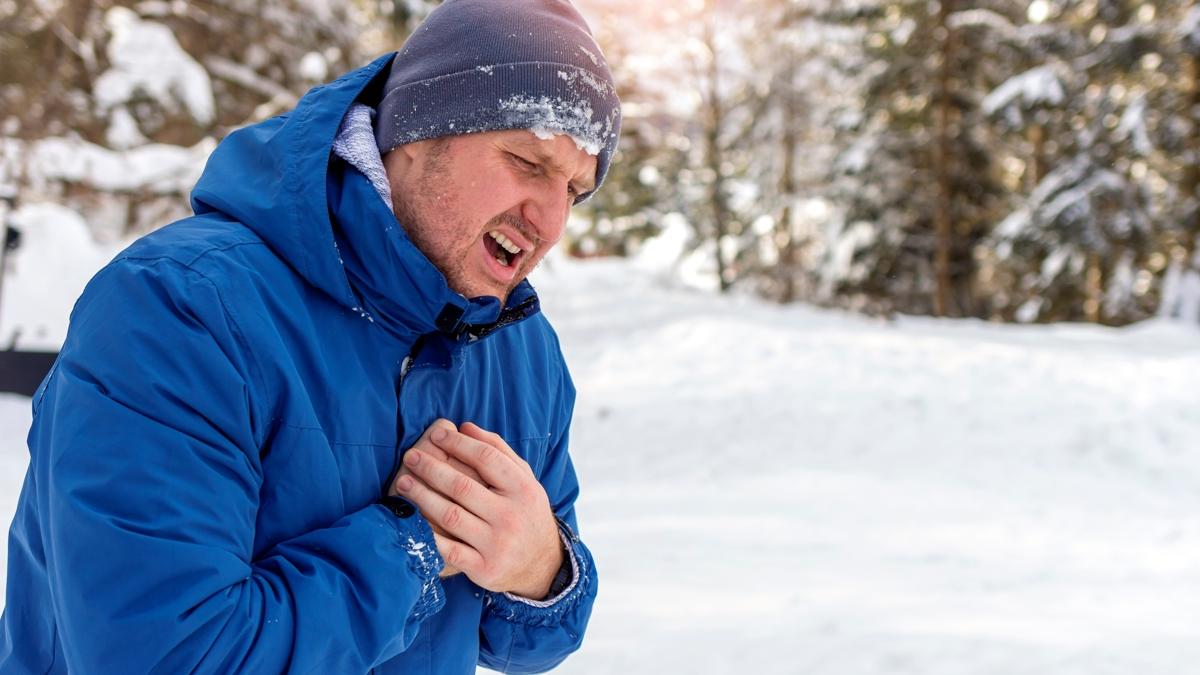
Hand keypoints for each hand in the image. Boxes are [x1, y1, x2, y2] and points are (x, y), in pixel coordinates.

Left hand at [391, 421, 562, 597]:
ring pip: (450, 516)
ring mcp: (497, 544)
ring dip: (422, 497)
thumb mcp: (524, 480)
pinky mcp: (484, 568)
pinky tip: (411, 520)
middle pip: (462, 486)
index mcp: (523, 489)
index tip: (436, 435)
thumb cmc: (526, 513)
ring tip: (403, 482)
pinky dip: (428, 534)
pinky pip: (448, 550)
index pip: (487, 458)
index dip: (458, 444)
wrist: (542, 565)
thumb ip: (499, 451)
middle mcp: (511, 516)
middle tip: (411, 456)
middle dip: (431, 468)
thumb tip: (465, 426)